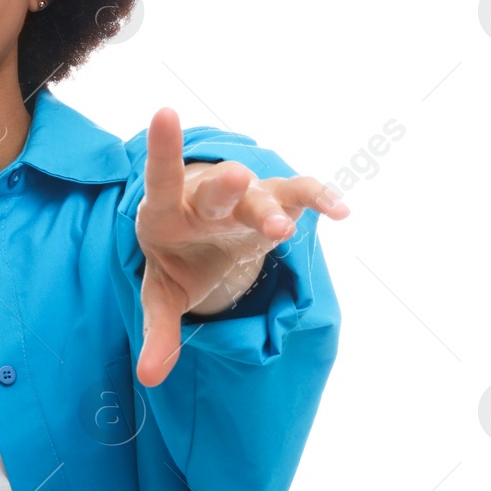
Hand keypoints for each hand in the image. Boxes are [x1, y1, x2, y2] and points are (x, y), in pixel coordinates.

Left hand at [134, 107, 348, 385]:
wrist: (200, 237)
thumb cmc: (174, 259)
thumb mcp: (161, 294)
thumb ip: (158, 331)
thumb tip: (150, 378)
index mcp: (166, 212)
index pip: (161, 176)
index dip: (163, 147)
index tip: (163, 112)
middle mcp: (205, 197)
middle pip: (217, 190)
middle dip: (229, 187)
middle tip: (238, 179)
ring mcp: (243, 196)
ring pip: (260, 195)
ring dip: (271, 209)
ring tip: (283, 231)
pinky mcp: (275, 201)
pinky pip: (300, 193)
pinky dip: (319, 198)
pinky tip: (341, 212)